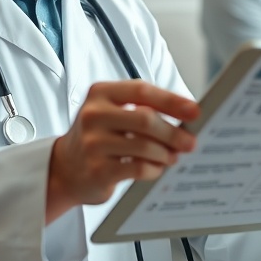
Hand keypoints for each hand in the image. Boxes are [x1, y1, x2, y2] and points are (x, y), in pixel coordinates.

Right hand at [46, 80, 198, 221]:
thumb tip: (187, 116)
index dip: (172, 101)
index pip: (142, 91)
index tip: (195, 111)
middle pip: (145, 119)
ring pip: (144, 146)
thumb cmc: (98, 136)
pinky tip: (156, 168)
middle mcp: (93, 115)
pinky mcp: (97, 170)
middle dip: (174, 132)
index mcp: (100, 93)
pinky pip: (138, 168)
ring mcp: (93, 143)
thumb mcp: (113, 112)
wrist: (64, 168)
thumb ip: (143, 108)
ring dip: (166, 153)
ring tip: (173, 156)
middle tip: (191, 142)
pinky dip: (154, 169)